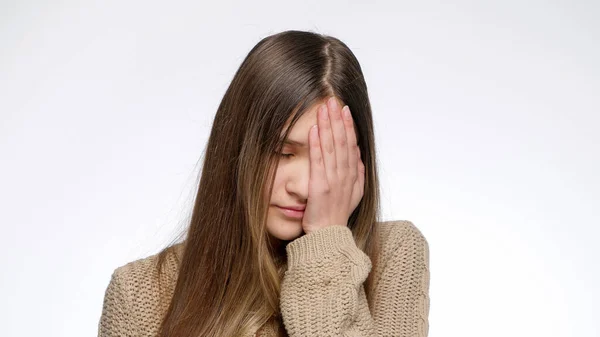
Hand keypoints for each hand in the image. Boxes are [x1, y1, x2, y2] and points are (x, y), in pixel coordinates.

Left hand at [301, 97, 364, 234]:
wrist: (328, 238)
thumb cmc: (336, 216)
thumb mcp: (353, 193)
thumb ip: (356, 172)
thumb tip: (356, 153)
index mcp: (354, 176)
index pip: (351, 145)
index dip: (348, 126)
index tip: (344, 109)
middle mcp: (346, 176)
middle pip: (343, 142)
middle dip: (337, 119)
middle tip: (333, 100)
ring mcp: (334, 181)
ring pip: (332, 148)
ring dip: (328, 126)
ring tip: (323, 108)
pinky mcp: (320, 187)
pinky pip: (319, 162)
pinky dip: (317, 145)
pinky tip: (315, 130)